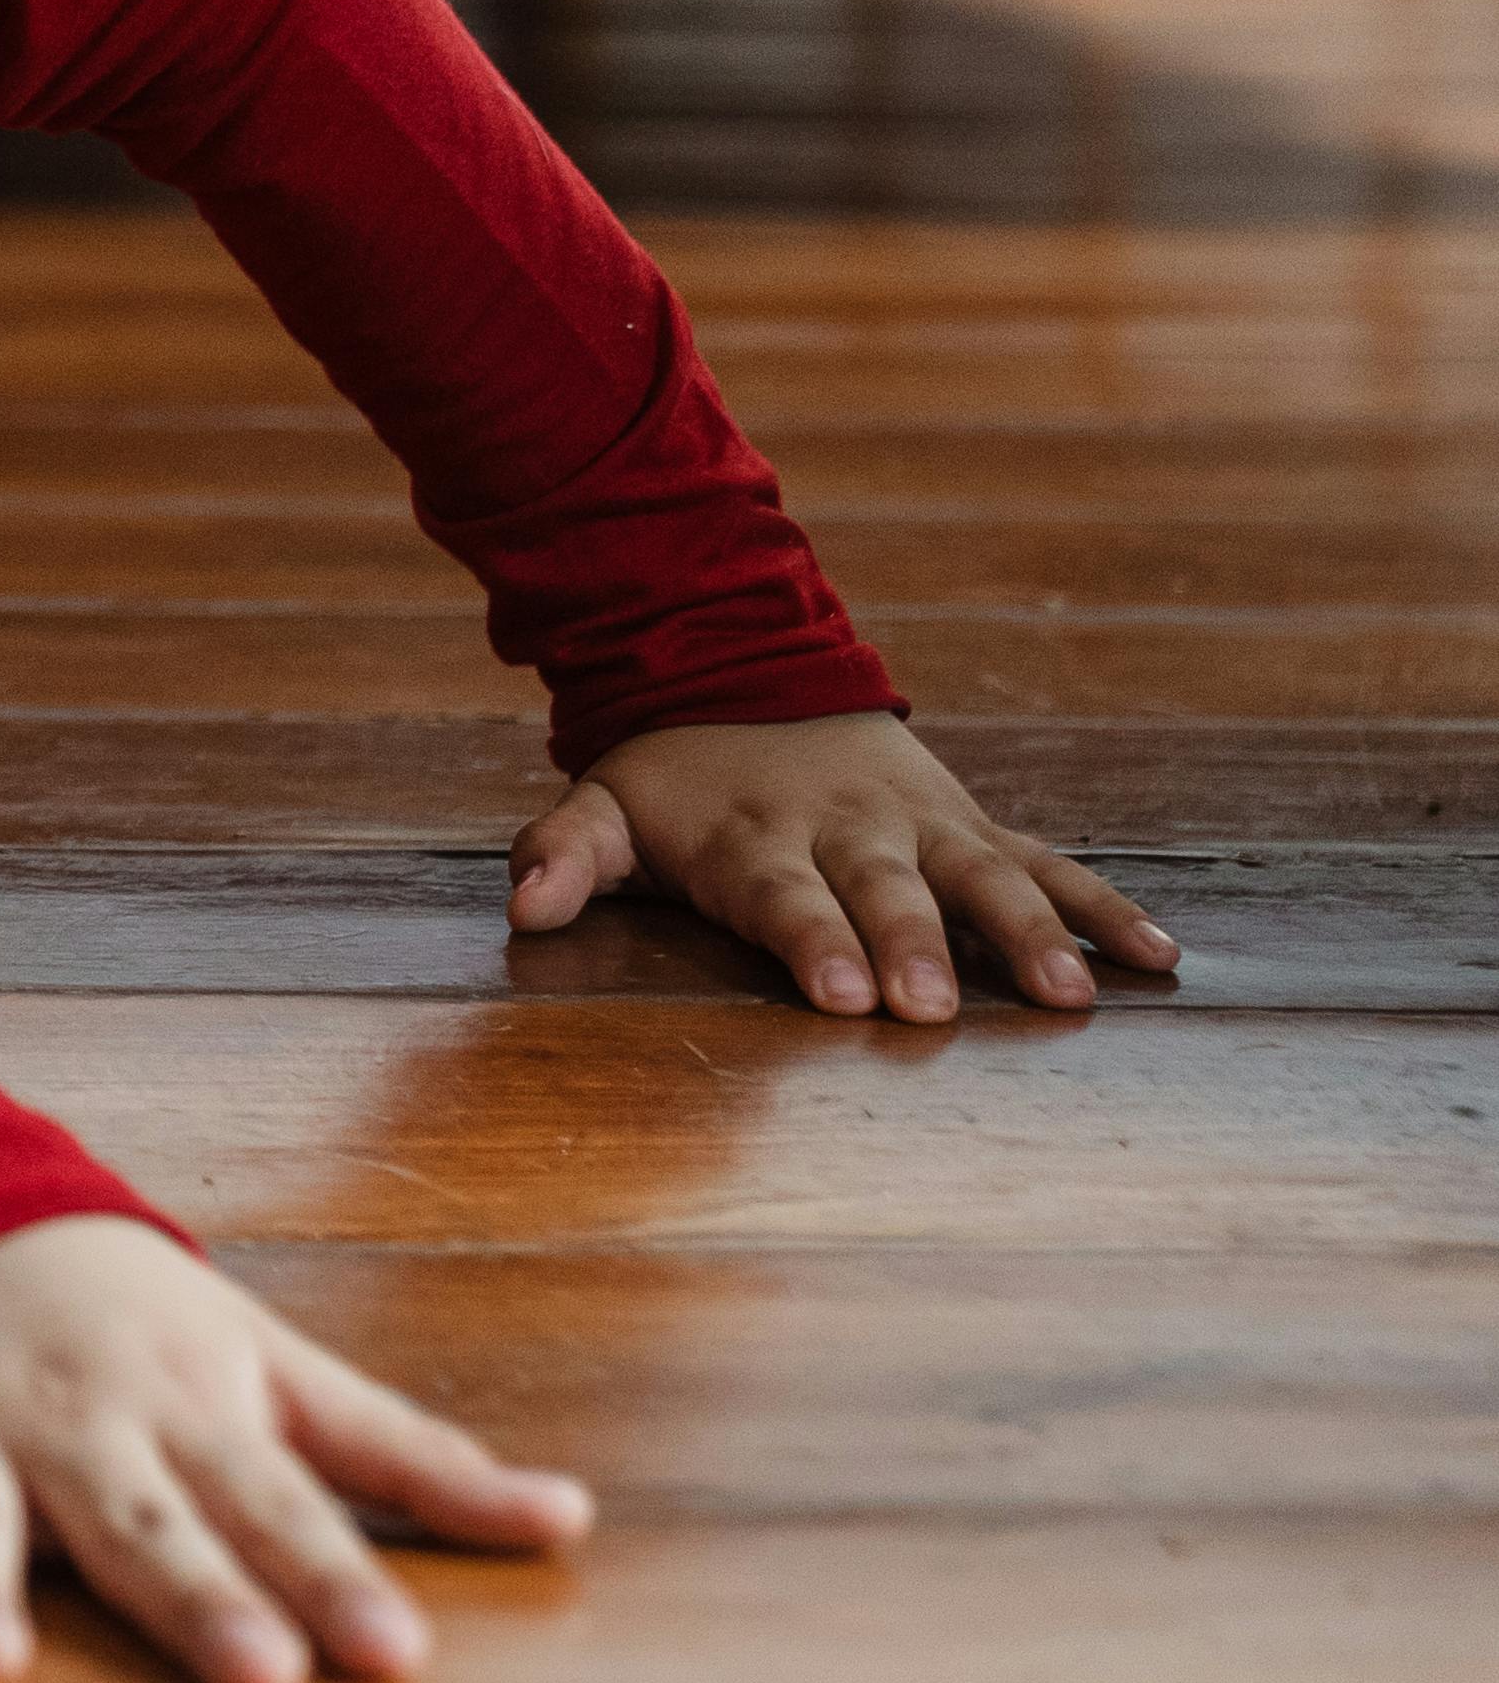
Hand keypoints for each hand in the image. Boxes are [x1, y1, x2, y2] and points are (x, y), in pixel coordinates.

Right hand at [0, 1217, 590, 1682]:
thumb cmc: (128, 1310)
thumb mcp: (270, 1362)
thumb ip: (408, 1455)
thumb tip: (571, 1521)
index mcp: (186, 1402)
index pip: (278, 1502)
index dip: (334, 1577)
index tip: (394, 1655)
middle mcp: (75, 1419)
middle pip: (140, 1522)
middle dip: (191, 1596)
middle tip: (254, 1675)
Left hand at [508, 710, 1176, 1020]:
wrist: (751, 672)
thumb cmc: (677, 779)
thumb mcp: (605, 802)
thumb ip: (564, 851)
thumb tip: (520, 908)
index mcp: (758, 840)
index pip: (785, 899)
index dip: (812, 945)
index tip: (841, 997)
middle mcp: (850, 832)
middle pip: (888, 895)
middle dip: (914, 949)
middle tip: (937, 1009)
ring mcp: (923, 827)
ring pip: (986, 881)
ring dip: (1030, 936)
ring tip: (1073, 997)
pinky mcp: (976, 825)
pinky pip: (1052, 864)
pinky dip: (1106, 907)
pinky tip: (1163, 960)